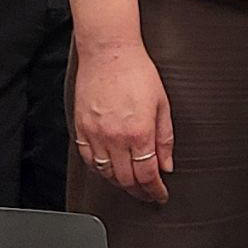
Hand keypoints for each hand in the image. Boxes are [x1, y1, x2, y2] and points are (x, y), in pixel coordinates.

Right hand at [71, 36, 171, 201]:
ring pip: (106, 174)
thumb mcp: (162, 104)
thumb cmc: (137, 71)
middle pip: (127, 180)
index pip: (147, 175)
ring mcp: (95, 134)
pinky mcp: (80, 128)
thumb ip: (165, 139)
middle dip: (140, 192)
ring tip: (131, 183)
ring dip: (120, 183)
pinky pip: (88, 160)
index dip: (155, 191)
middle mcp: (115, 137)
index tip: (160, 195)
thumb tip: (166, 165)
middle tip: (148, 194)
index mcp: (139, 132)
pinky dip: (100, 170)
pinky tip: (109, 169)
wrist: (109, 51)